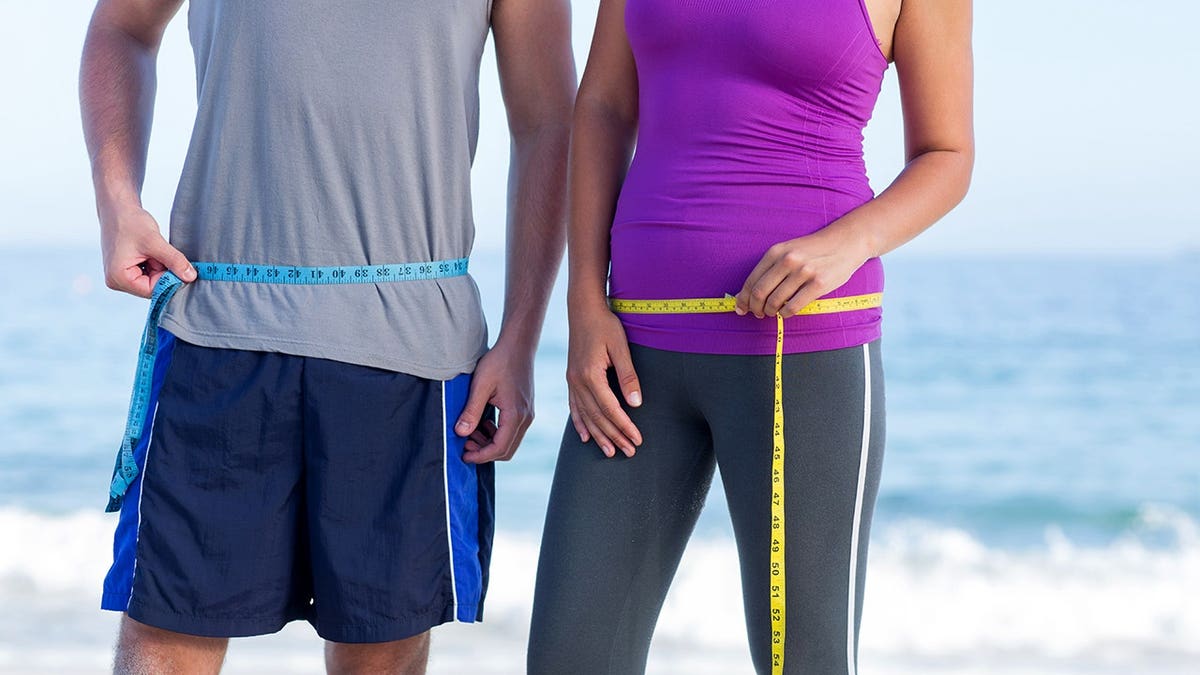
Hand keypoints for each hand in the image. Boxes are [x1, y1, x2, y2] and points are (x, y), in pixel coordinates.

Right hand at [100, 205, 195, 297]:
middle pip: (152, 287)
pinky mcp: (128, 270)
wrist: (118, 208)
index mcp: (118, 278)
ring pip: (153, 280)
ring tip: (154, 250)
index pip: (152, 291)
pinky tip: (151, 251)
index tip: (181, 268)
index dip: (169, 281)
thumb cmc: (130, 222)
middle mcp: (117, 281)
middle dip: (164, 272)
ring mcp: (121, 276)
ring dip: (160, 267)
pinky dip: (156, 263)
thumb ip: (174, 261)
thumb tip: (191, 277)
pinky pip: (149, 273)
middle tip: (163, 253)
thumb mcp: (155, 242)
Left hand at [455, 339, 535, 463]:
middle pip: (506, 450)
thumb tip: (460, 433)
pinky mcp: (525, 409)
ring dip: (489, 443)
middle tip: (464, 445)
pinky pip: (512, 431)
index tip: (463, 455)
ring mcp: (527, 414)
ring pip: (510, 442)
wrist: (518, 345)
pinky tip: (482, 423)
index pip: (499, 448)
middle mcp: (525, 418)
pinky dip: (496, 433)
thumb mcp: (480, 385)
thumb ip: (471, 411)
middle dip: (484, 452)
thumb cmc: (500, 361)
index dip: (480, 456)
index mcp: (515, 415)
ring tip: (470, 433)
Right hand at [565, 304, 642, 457]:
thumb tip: (636, 404)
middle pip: (598, 417)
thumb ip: (628, 376)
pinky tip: (585, 437)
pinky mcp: (571, 378)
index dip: (625, 426)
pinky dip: (580, 423)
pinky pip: (574, 407)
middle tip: (630, 452)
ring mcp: (572, 381)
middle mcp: (578, 382)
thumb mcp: (621, 347)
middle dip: (614, 436)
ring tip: (610, 452)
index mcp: (591, 375)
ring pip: (585, 416)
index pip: (611, 409)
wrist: (583, 309)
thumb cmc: (605, 325)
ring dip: (598, 436)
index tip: (637, 439)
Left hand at [734, 227, 870, 317]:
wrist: (845, 242)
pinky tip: (786, 312)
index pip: (751, 281)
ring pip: (775, 302)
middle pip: (760, 293)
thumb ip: (769, 269)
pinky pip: (793, 307)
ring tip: (773, 312)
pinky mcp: (818, 284)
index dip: (743, 299)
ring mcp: (803, 272)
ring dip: (770, 312)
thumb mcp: (788, 251)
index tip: (741, 308)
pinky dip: (785, 314)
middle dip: (754, 308)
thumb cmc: (813, 250)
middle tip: (758, 313)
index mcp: (776, 252)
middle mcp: (788, 260)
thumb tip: (745, 294)